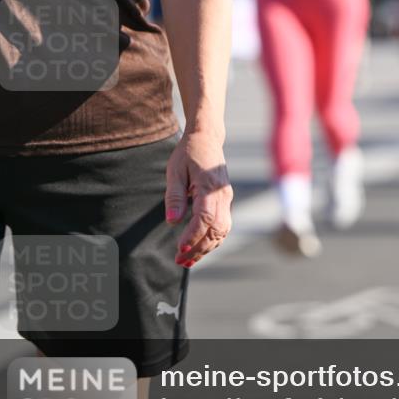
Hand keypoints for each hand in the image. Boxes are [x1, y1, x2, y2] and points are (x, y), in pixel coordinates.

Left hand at [164, 130, 232, 267]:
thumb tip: (172, 222)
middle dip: (199, 248)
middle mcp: (223, 194)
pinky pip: (223, 225)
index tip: (179, 250)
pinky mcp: (225, 201)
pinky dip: (212, 240)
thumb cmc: (188, 152)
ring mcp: (227, 198)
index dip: (192, 237)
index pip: (204, 218)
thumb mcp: (175, 170)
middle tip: (180, 261)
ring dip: (206, 248)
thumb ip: (174, 196)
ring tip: (188, 261)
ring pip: (222, 230)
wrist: (207, 138)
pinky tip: (199, 248)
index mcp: (209, 186)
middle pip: (216, 229)